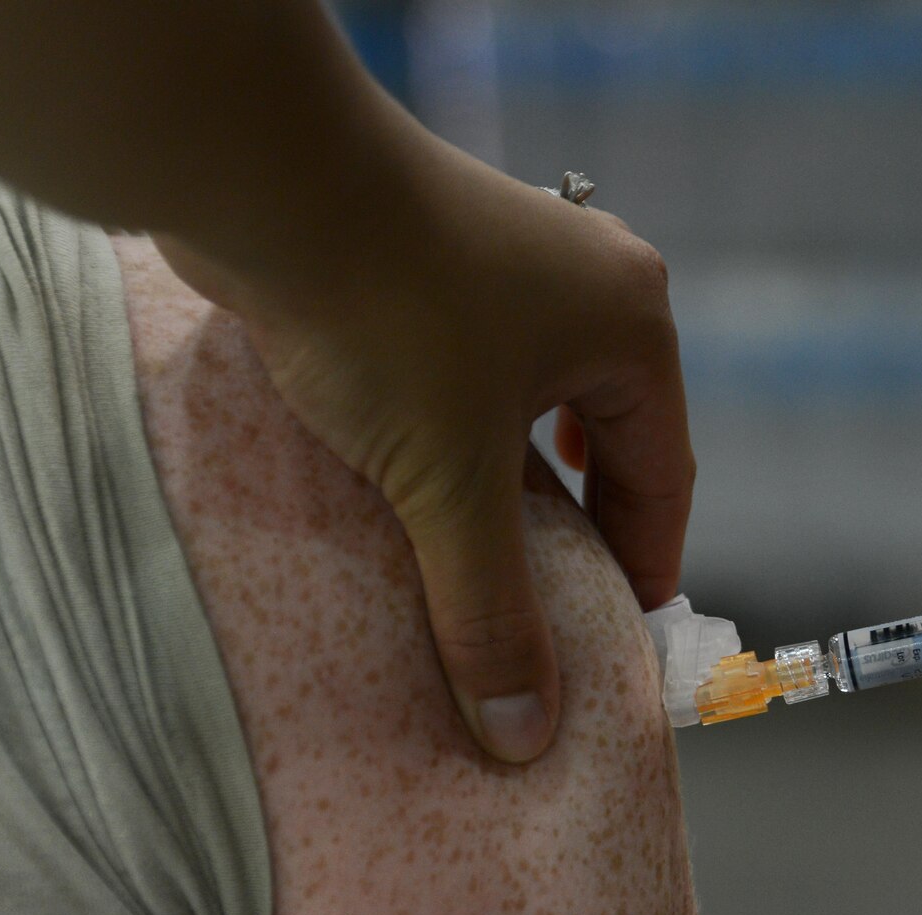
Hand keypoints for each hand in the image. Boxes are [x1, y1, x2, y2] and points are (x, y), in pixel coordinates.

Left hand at [156, 110, 690, 763]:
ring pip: (527, 405)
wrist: (258, 173)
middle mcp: (586, 283)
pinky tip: (409, 482)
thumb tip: (526, 734)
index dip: (643, 566)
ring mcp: (506, 262)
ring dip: (504, 483)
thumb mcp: (449, 484)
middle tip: (545, 612)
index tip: (616, 639)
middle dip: (574, 529)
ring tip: (472, 558)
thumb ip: (491, 611)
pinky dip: (451, 435)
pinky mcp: (430, 258)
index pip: (663, 474)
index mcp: (632, 325)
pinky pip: (466, 371)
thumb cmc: (383, 315)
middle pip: (603, 438)